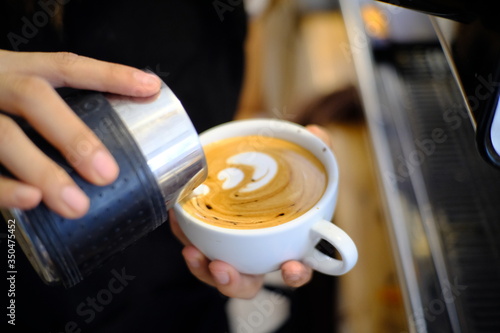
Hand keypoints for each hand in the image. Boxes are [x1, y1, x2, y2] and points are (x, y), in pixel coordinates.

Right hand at [0, 50, 160, 217]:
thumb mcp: (11, 91)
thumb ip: (48, 110)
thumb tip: (102, 150)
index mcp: (12, 69)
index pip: (66, 65)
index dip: (109, 74)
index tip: (149, 87)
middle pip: (32, 97)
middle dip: (73, 134)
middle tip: (106, 173)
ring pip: (1, 135)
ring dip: (42, 170)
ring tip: (77, 204)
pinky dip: (1, 188)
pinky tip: (28, 202)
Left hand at [170, 124, 333, 298]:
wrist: (255, 164)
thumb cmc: (284, 174)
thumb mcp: (304, 160)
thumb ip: (316, 149)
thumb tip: (317, 133)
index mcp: (288, 244)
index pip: (297, 270)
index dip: (295, 275)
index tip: (291, 268)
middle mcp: (259, 255)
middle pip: (248, 284)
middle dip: (234, 282)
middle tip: (222, 268)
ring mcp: (232, 249)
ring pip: (217, 274)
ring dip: (202, 269)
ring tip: (192, 252)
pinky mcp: (208, 235)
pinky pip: (195, 243)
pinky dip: (185, 233)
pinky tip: (179, 215)